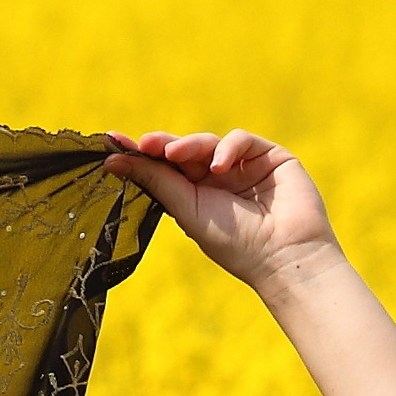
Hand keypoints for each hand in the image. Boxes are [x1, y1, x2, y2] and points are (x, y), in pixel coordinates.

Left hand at [108, 132, 339, 290]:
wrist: (283, 256)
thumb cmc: (234, 243)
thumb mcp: (186, 209)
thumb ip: (154, 180)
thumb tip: (113, 159)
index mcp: (197, 195)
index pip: (166, 168)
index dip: (141, 154)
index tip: (112, 141)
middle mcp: (219, 179)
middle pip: (184, 151)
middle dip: (163, 146)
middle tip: (144, 144)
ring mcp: (245, 166)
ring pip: (209, 142)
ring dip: (191, 145)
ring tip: (176, 156)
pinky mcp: (271, 156)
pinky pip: (241, 139)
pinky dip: (228, 147)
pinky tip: (219, 166)